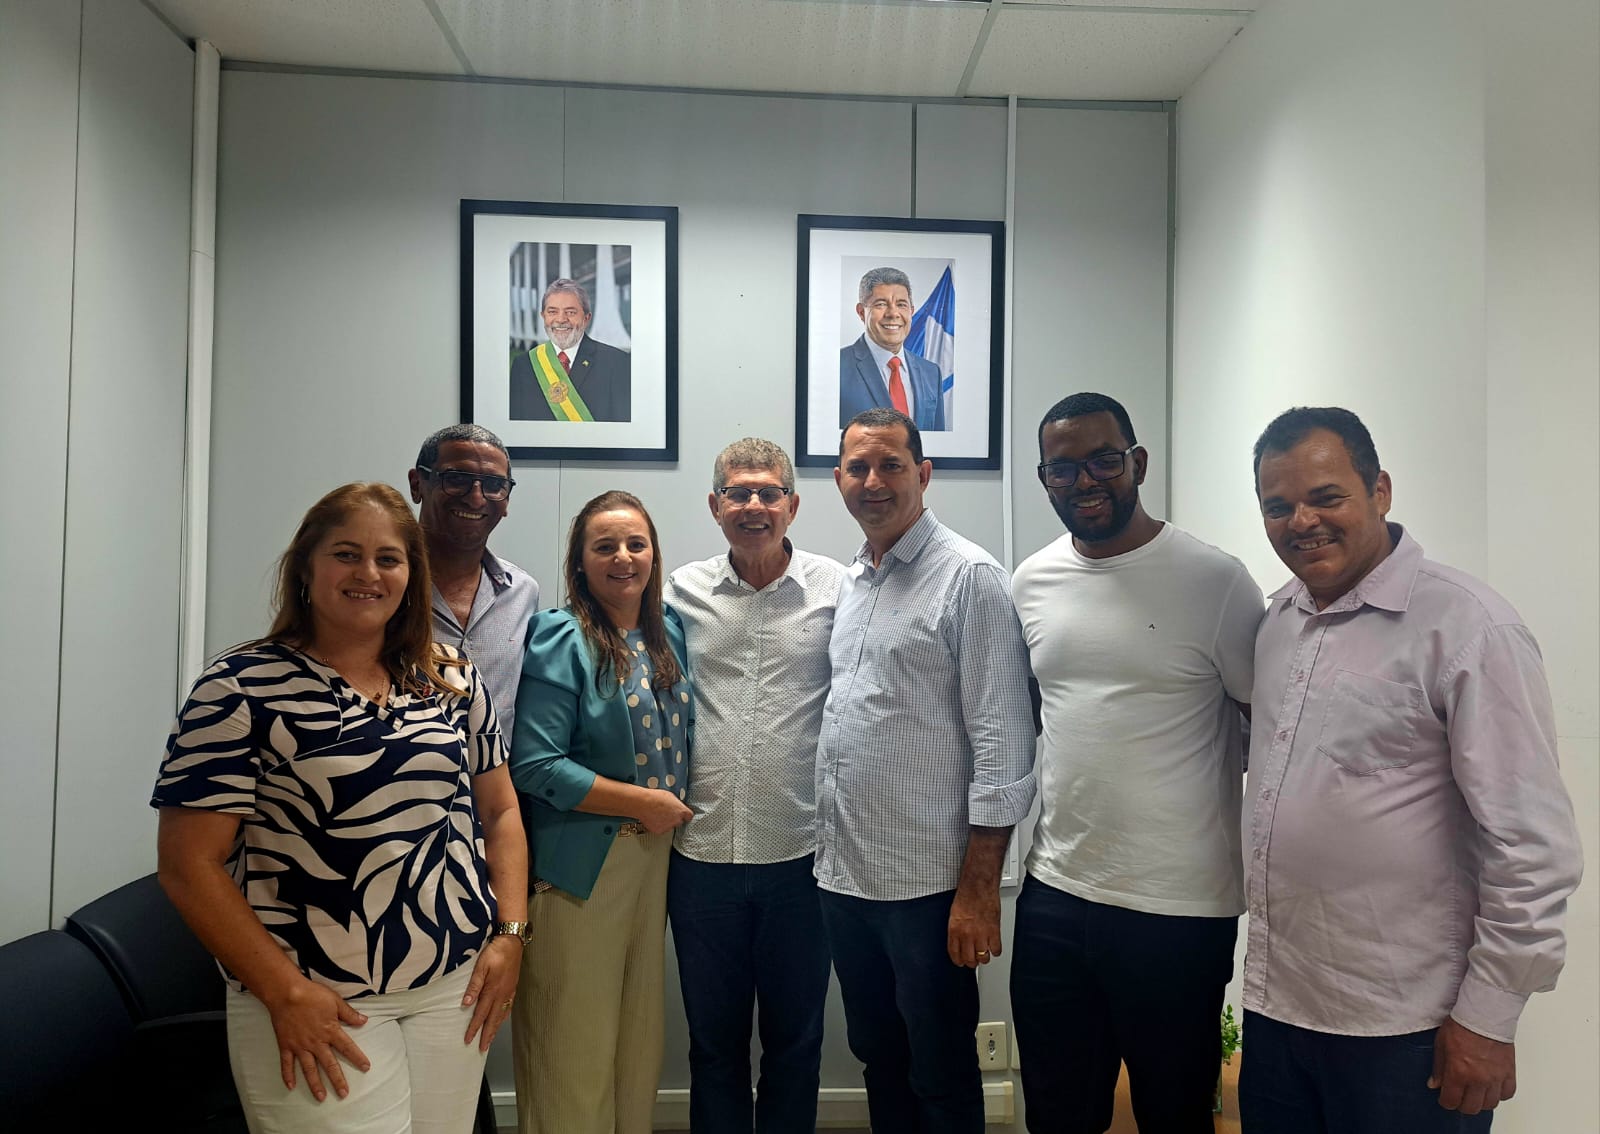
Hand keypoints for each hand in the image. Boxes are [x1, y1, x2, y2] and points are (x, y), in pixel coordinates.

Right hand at [261, 977, 370, 1100]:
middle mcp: (316, 1042)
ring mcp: (300, 1046)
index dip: (357, 1058)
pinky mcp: (286, 1046)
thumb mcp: (335, 1001)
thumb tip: (364, 1020)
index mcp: (330, 1031)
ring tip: (321, 1098)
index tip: (366, 1068)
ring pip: (309, 1069)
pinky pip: (287, 1064)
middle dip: (337, 1080)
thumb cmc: (312, 995)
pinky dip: (287, 1076)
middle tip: (343, 1094)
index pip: (347, 1048)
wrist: (286, 993)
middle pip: (329, 1064)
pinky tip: (290, 1087)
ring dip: (315, 1084)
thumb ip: (349, 1014)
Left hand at [462, 934, 522, 1050]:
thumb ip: (474, 985)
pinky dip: (503, 1017)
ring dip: (495, 1028)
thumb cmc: (495, 951)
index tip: (468, 1040)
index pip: (481, 1014)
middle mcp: (502, 994)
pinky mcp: (513, 987)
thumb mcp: (480, 966)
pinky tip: (501, 1020)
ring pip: (501, 1015)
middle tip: (482, 1049)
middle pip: (493, 1019)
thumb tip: (466, 1004)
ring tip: (491, 1039)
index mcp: (492, 990)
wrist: (512, 941)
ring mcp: (509, 991)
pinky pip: (508, 1007)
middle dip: (487, 1035)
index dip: (474, 1028)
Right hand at [635, 789, 693, 834]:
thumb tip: (676, 806)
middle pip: (679, 822)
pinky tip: (653, 819)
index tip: (683, 815)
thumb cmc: (655, 797)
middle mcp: (677, 820)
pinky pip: (661, 829)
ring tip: (657, 814)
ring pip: (669, 826)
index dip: (685, 815)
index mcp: (681, 811)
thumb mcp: (670, 796)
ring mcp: (668, 827)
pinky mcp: (660, 831)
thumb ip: (676, 804)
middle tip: (666, 813)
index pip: (689, 816)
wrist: (643, 803)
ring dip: (666, 823)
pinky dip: (658, 826)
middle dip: (674, 818)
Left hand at [947, 883, 1001, 967]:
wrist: (978, 885)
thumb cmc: (966, 896)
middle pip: (969, 959)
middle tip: (974, 959)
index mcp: (954, 930)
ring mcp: (981, 934)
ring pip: (983, 958)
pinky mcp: (994, 931)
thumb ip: (956, 931)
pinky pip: (996, 950)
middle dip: (971, 962)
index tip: (961, 962)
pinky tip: (993, 945)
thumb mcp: (954, 915)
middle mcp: (967, 934)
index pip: (955, 954)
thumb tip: (959, 943)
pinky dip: (995, 950)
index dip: (958, 961)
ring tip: (984, 952)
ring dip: (983, 957)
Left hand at [1429, 1016, 1515, 1113]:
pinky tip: (1492, 1087)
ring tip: (1475, 1092)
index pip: (1451, 1101)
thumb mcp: (1441, 1044)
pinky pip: (1507, 1094)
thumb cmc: (1462, 1025)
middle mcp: (1478, 1079)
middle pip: (1471, 1107)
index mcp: (1458, 1073)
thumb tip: (1434, 1084)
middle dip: (1462, 1104)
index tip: (1445, 1096)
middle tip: (1459, 1095)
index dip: (1446, 1101)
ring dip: (1481, 1101)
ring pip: (1490, 1104)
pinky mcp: (1509, 1073)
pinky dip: (1499, 1094)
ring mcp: (1495, 1078)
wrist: (1484, 1014)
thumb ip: (1438, 1068)